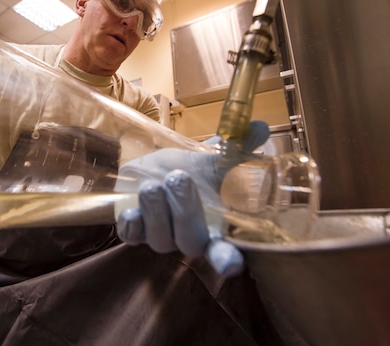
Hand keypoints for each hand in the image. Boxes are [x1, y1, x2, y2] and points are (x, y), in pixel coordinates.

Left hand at [115, 121, 269, 276]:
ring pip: (159, 238)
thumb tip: (259, 128)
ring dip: (156, 212)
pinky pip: (131, 236)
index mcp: (215, 228)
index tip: (230, 263)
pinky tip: (130, 210)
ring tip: (152, 186)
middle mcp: (189, 238)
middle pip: (190, 240)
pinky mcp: (135, 230)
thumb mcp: (214, 157)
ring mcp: (161, 237)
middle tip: (179, 178)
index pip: (224, 252)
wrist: (156, 168)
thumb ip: (237, 147)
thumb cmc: (193, 169)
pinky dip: (131, 225)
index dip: (226, 259)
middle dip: (185, 211)